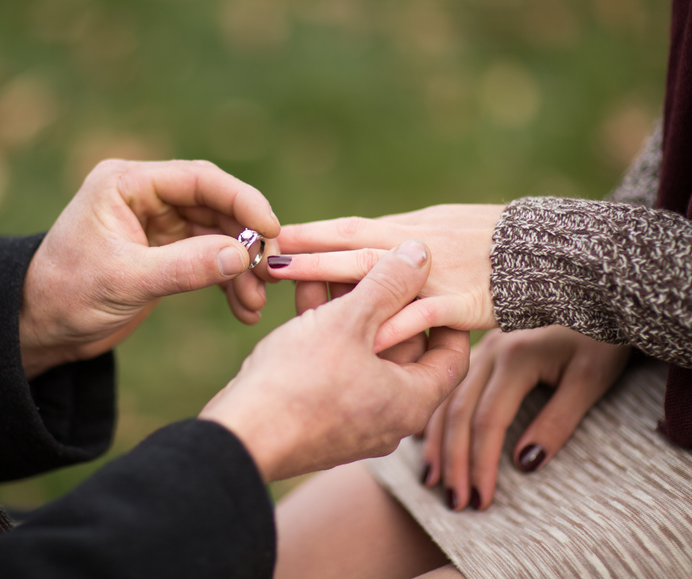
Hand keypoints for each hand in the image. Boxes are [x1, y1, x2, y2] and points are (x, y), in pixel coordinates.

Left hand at [19, 159, 279, 378]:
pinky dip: (228, 281)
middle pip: (216, 205)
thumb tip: (243, 255)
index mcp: (127, 183)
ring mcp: (158, 224)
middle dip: (246, 239)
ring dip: (241, 267)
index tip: (271, 228)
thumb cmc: (66, 294)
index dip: (241, 200)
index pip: (198, 179)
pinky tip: (242, 308)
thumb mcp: (125, 281)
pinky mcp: (165, 252)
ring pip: (218, 235)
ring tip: (254, 302)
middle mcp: (146, 196)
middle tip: (270, 271)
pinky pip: (209, 258)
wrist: (39, 328)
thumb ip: (185, 267)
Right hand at [200, 240, 469, 481]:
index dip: (444, 312)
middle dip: (384, 299)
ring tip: (329, 266)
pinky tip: (306, 291)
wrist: (239, 437)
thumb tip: (421, 253)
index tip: (430, 279)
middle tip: (370, 259)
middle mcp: (390, 417)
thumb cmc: (299, 383)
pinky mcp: (320, 418)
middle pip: (403, 348)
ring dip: (350, 309)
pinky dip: (327, 332)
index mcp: (412, 401)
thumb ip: (387, 283)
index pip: (452, 354)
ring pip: (363, 353)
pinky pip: (336, 367)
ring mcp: (353, 421)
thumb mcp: (348, 322)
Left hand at [269, 204, 504, 350]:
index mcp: (406, 229)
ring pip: (378, 274)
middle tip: (264, 258)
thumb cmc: (489, 238)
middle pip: (351, 247)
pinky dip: (397, 325)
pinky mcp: (463, 303)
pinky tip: (368, 338)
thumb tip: (361, 242)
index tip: (271, 236)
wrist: (546, 249)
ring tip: (295, 287)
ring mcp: (437, 275)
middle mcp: (415, 246)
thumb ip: (398, 240)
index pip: (348, 229)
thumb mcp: (438, 227)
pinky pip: (424, 315)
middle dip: (306, 254)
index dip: (309, 233)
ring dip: (334, 278)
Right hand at [421, 326, 629, 510]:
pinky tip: (426, 439)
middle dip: (454, 461)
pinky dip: (436, 416)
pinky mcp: (484, 349)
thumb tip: (523, 464)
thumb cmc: (603, 337)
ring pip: (447, 399)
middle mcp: (490, 351)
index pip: (488, 420)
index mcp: (515, 357)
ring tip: (433, 480)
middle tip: (455, 502)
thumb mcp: (592, 379)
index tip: (482, 500)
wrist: (602, 293)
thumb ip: (558, 421)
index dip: (481, 463)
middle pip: (459, 412)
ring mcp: (483, 348)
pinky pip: (450, 387)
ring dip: (437, 442)